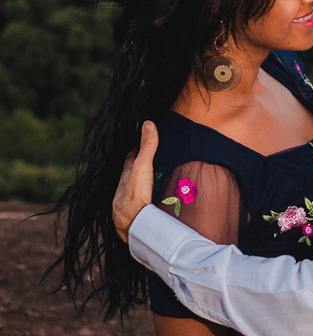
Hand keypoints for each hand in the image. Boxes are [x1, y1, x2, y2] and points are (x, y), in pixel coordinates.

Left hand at [113, 120, 157, 242]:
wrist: (133, 224)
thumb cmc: (136, 193)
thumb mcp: (143, 167)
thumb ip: (147, 147)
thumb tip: (148, 123)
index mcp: (126, 176)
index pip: (130, 158)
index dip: (135, 149)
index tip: (141, 141)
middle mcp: (124, 189)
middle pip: (131, 175)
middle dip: (139, 168)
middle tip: (150, 161)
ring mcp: (127, 204)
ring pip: (133, 192)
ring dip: (142, 187)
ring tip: (152, 183)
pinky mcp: (134, 217)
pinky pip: (139, 208)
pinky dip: (145, 204)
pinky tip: (151, 207)